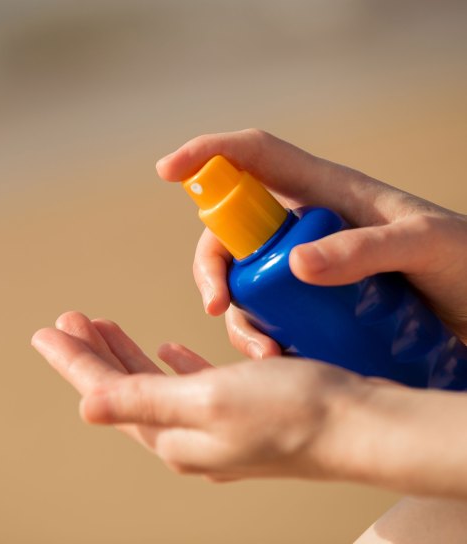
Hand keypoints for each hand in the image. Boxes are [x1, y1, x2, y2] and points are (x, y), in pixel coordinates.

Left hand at [32, 311, 369, 481]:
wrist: (358, 424)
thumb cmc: (289, 410)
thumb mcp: (207, 401)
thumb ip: (143, 401)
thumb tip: (84, 407)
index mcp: (171, 436)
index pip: (104, 392)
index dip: (73, 360)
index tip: (45, 330)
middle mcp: (186, 437)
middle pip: (123, 388)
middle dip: (93, 353)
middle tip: (70, 319)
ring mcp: (212, 426)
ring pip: (153, 383)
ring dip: (127, 353)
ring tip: (106, 326)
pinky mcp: (238, 411)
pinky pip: (190, 384)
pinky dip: (172, 364)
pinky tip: (168, 349)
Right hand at [156, 129, 466, 356]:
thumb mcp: (427, 248)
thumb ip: (367, 249)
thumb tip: (295, 265)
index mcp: (327, 192)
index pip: (254, 156)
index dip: (207, 155)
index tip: (167, 171)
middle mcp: (306, 226)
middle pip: (232, 230)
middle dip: (212, 264)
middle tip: (217, 303)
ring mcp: (306, 267)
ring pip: (243, 280)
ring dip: (238, 314)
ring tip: (266, 351)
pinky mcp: (312, 305)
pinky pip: (267, 316)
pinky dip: (260, 338)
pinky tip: (280, 359)